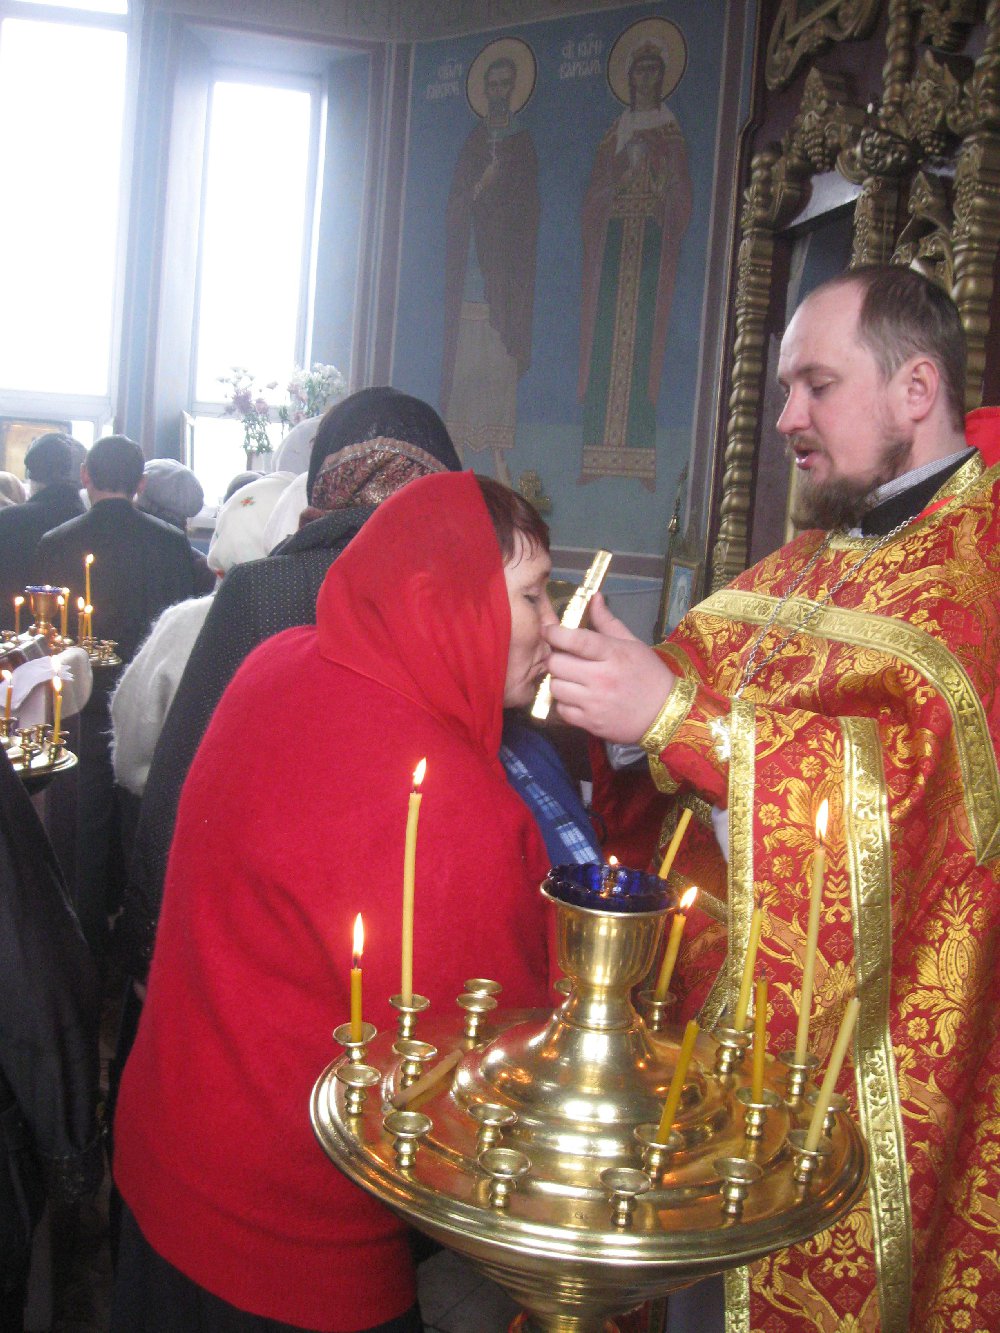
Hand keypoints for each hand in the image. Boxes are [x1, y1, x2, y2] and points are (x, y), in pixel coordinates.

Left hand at [543, 593, 675, 742]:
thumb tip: (593, 597)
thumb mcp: (633, 643)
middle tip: (563, 658)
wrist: (665, 713)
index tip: (548, 630)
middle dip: (555, 658)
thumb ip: (608, 621)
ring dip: (559, 680)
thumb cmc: (649, 674)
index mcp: (613, 654)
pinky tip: (576, 698)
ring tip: (571, 678)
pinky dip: (564, 703)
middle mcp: (602, 678)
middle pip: (557, 664)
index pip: (576, 640)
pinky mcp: (591, 723)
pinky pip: (561, 710)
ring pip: (555, 687)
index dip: (555, 633)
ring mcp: (595, 702)